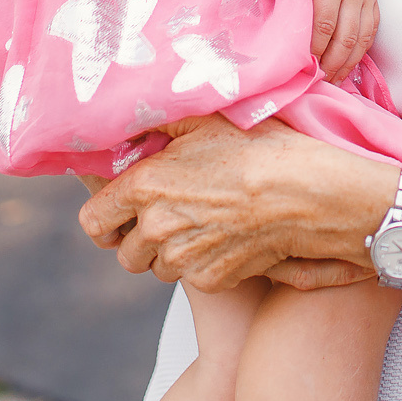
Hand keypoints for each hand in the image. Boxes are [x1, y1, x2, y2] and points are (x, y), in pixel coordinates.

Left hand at [77, 113, 395, 290]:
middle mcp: (156, 227)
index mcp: (144, 186)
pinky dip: (202, 265)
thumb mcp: (205, 120)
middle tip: (168, 217)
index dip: (106, 216)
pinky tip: (225, 239)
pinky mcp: (210, 280)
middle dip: (140, 238)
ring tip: (201, 226)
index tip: (121, 212)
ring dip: (170, 254)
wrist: (307, 193)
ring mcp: (183, 258)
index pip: (94, 222)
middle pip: (124, 253)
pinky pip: (191, 278)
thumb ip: (159, 122)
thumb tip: (128, 120)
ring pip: (157, 269)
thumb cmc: (259, 148)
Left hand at [302, 0, 377, 80]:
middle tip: (316, 81)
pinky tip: (351, 62)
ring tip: (333, 80)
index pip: (323, 23)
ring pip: (361, 37)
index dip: (314, 48)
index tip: (302, 66)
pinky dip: (362, 49)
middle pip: (345, 37)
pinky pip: (372, 28)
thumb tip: (274, 12)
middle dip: (331, 63)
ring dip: (347, 62)